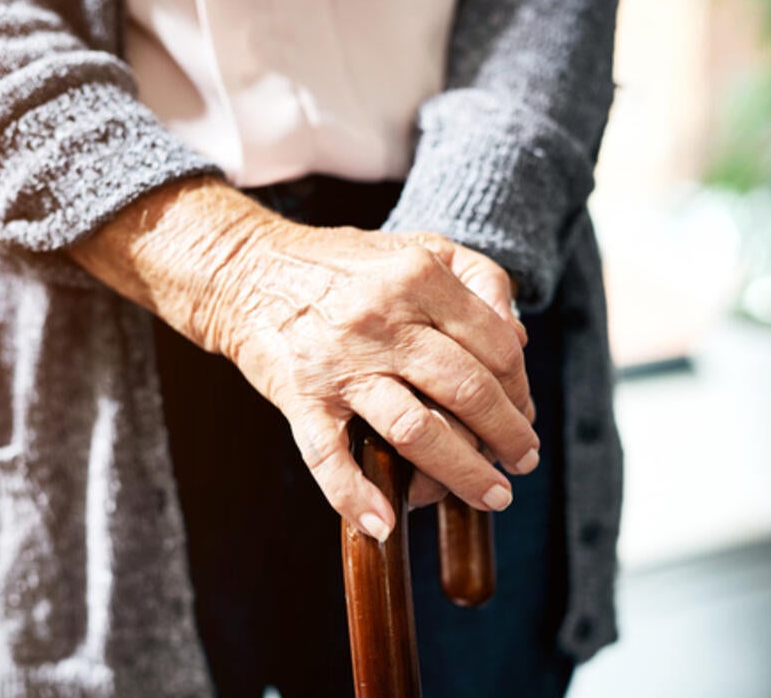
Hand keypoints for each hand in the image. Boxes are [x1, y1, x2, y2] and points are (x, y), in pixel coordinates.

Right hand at [217, 222, 538, 539]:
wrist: (246, 272)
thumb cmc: (342, 265)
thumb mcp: (418, 246)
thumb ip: (478, 279)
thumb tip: (518, 338)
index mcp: (417, 277)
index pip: (495, 346)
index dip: (521, 387)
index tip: (524, 411)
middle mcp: (381, 320)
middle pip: (467, 391)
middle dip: (508, 435)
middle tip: (522, 461)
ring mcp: (339, 364)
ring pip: (416, 431)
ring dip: (463, 473)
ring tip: (492, 496)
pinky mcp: (301, 398)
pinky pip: (330, 458)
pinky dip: (356, 496)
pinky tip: (385, 524)